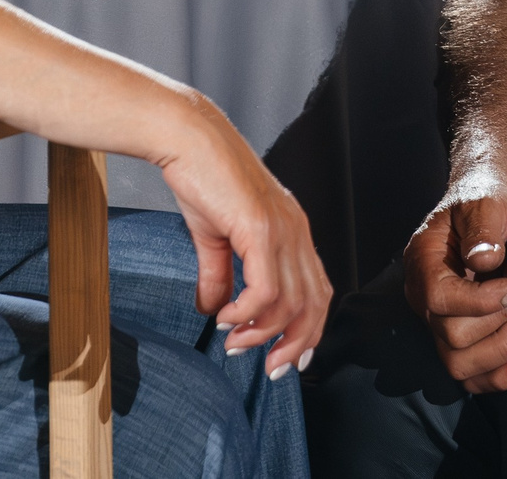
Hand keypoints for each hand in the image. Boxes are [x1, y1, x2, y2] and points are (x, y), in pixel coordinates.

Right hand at [151, 105, 330, 376]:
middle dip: (294, 344)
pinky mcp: (260, 228)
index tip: (289, 359)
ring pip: (289, 302)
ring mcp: (282, 229)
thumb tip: (214, 311)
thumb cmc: (203, 179)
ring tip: (234, 342)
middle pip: (314, 304)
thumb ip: (219, 276)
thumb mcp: (214, 237)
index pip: (318, 291)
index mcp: (293, 231)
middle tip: (269, 368)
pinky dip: (247, 312)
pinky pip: (265, 288)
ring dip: (262, 332)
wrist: (189, 138)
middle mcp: (296, 231)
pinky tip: (226, 318)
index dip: (309, 330)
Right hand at [403, 175, 506, 392]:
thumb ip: (482, 227)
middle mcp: (423, 300)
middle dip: (502, 321)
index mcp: (422, 263)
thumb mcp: (484, 201)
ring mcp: (439, 323)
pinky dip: (499, 376)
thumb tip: (485, 261)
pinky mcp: (461, 340)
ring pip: (459, 365)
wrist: (486, 212)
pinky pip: (471, 376)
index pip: (441, 300)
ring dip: (502, 350)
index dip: (485, 301)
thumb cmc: (483, 202)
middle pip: (452, 338)